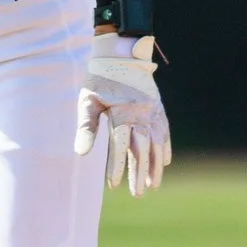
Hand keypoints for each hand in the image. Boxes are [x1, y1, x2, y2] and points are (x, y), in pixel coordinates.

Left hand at [74, 35, 170, 195]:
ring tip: (153, 185)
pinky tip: (164, 162)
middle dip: (139, 173)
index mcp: (122, 112)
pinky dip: (165, 147)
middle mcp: (141, 113)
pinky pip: (164, 131)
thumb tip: (81, 153)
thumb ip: (86, 127)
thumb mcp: (88, 100)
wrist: (122, 53)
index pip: (120, 145)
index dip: (117, 166)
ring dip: (155, 166)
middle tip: (138, 194)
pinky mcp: (158, 108)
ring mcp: (152, 111)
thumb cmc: (99, 78)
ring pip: (156, 143)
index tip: (113, 185)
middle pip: (141, 149)